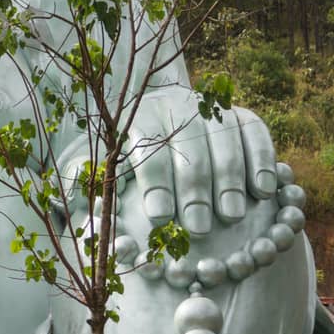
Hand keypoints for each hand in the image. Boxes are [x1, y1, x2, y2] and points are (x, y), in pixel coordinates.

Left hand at [75, 87, 277, 237]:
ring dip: (229, 180)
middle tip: (198, 227)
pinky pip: (256, 133)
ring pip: (224, 140)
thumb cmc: (129, 158)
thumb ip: (85, 177)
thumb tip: (70, 194)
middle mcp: (176, 106)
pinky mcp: (242, 115)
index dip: (155, 183)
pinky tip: (264, 190)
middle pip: (189, 147)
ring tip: (230, 215)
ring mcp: (212, 108)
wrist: (164, 120)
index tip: (160, 217)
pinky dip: (262, 160)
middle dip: (193, 190)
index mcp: (138, 119)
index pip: (147, 148)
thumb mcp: (101, 163)